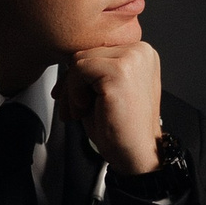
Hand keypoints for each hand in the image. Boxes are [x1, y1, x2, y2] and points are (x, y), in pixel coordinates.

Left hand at [57, 39, 162, 175]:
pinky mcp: (119, 71)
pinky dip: (74, 92)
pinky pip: (79, 69)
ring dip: (72, 90)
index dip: (79, 75)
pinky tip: (86, 109)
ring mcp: (132, 58)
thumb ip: (94, 69)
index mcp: (141, 53)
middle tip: (73, 109)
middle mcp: (140, 51)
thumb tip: (65, 57)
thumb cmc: (122, 128)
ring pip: (79, 60)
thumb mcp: (106, 89)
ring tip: (81, 111)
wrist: (136, 155)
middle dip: (72, 83)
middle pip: (86, 52)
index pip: (97, 50)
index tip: (70, 96)